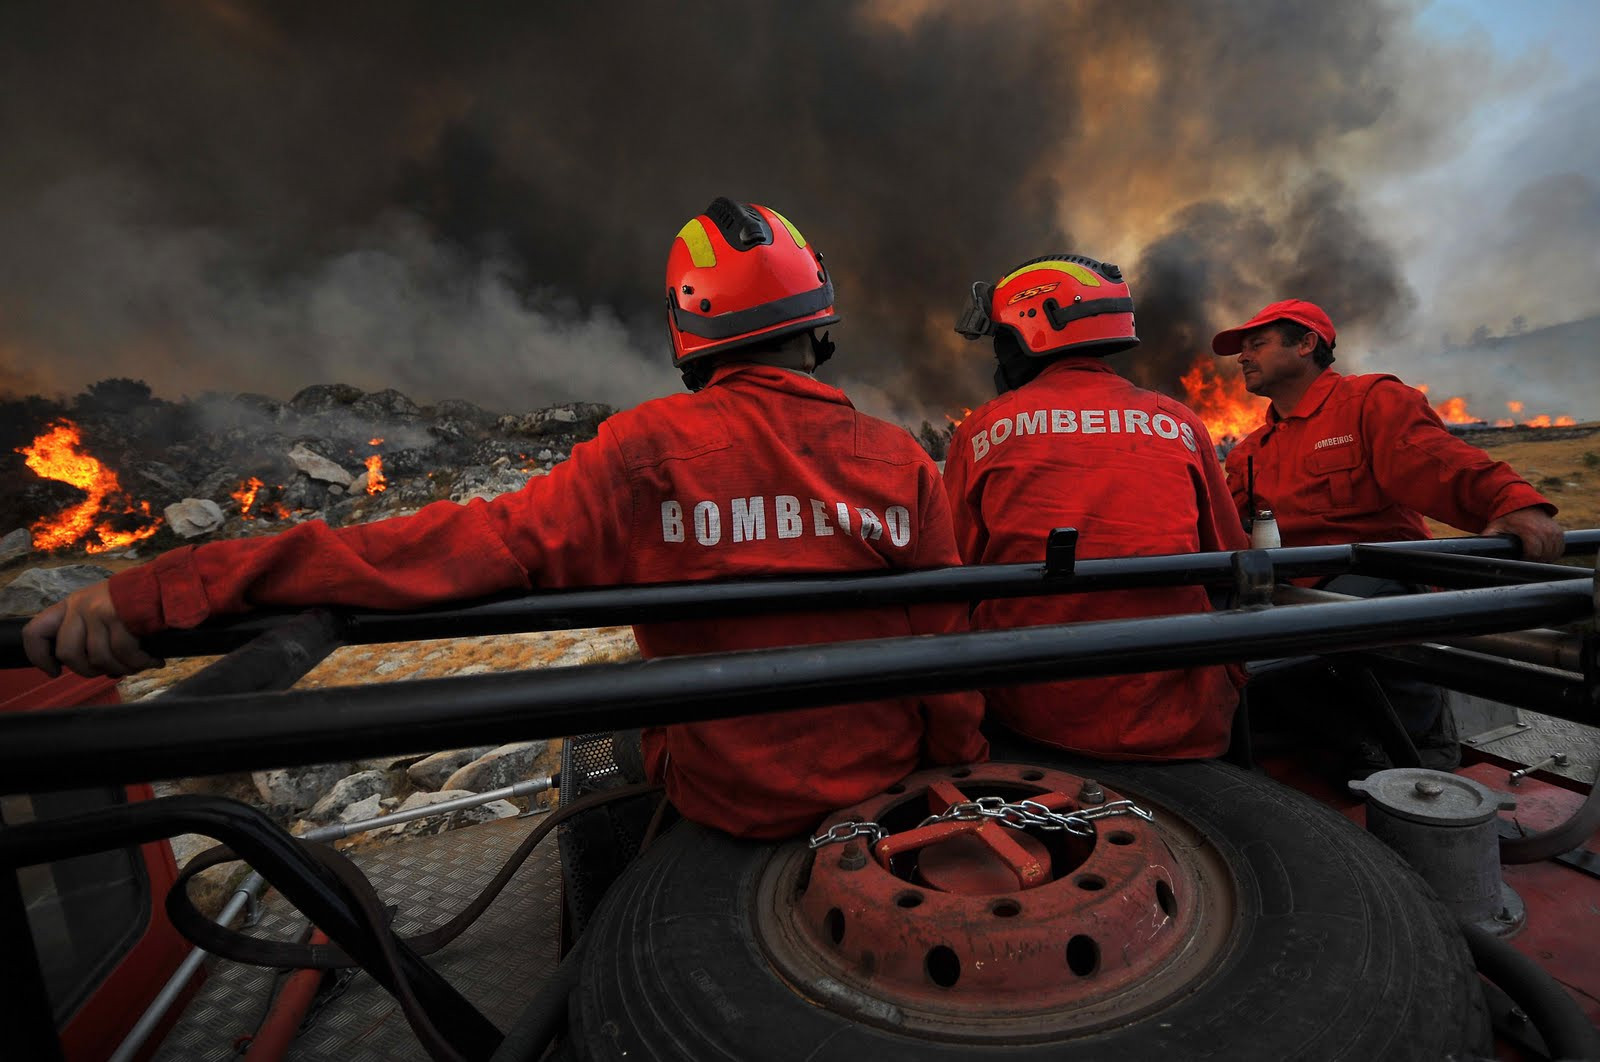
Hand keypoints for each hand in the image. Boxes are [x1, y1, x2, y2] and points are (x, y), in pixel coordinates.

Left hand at [22, 581, 162, 677]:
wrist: (166, 582)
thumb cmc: (135, 601)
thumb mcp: (101, 609)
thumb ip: (88, 632)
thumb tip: (90, 666)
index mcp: (69, 605)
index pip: (34, 632)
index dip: (39, 657)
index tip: (54, 671)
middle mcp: (78, 606)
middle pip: (68, 653)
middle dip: (89, 670)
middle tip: (107, 672)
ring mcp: (97, 610)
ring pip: (98, 657)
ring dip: (120, 668)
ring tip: (137, 666)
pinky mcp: (118, 616)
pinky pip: (123, 653)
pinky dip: (139, 663)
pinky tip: (152, 661)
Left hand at [1484, 506, 1564, 563]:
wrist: (1522, 503)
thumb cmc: (1507, 517)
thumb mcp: (1495, 527)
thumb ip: (1488, 538)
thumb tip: (1477, 550)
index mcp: (1529, 531)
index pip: (1533, 554)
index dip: (1526, 560)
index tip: (1520, 561)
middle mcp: (1545, 530)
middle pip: (1544, 555)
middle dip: (1535, 560)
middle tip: (1525, 561)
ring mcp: (1554, 531)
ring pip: (1553, 553)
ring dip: (1545, 558)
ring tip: (1534, 559)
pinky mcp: (1559, 532)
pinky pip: (1560, 548)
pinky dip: (1553, 553)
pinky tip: (1544, 554)